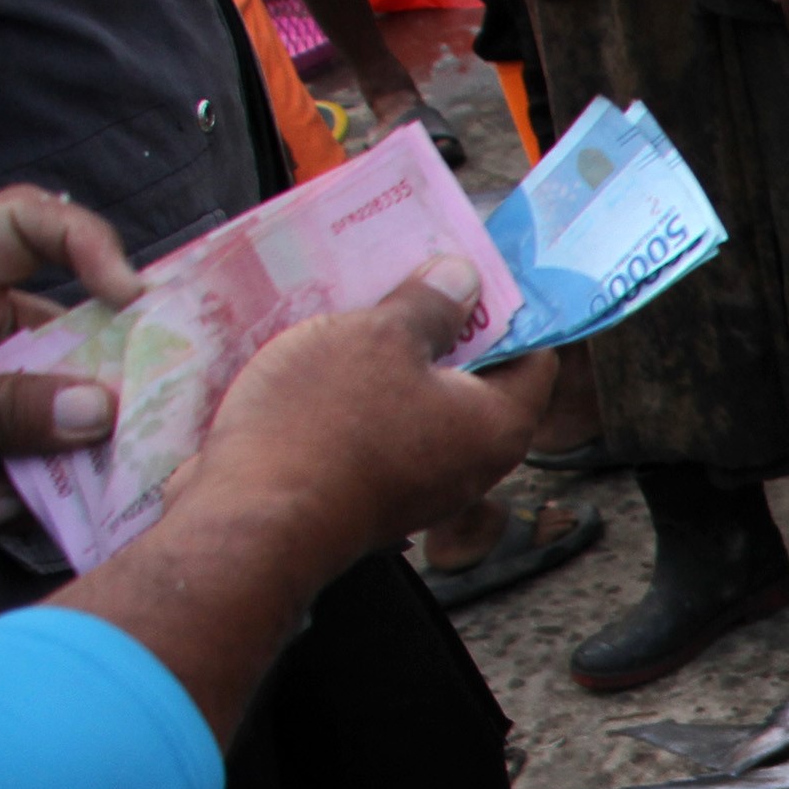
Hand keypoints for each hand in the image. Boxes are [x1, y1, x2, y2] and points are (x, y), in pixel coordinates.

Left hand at [0, 187, 141, 549]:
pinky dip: (36, 497)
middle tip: (119, 441)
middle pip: (79, 337)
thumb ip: (4, 410)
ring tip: (17, 493)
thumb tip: (101, 408)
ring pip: (75, 415)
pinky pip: (53, 466)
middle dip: (100, 392)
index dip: (85, 243)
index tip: (129, 297)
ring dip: (63, 461)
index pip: (26, 226)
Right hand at [66, 261, 552, 740]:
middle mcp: (471, 464)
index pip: (534, 356)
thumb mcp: (380, 337)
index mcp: (498, 425)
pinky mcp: (369, 493)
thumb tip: (465, 279)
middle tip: (401, 273)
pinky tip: (319, 357)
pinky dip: (358, 393)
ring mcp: (419, 483)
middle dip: (439, 324)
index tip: (466, 268)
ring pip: (417, 401)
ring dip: (389, 356)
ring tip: (352, 306)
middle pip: (471, 378)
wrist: (254, 520)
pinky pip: (377, 428)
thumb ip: (428, 305)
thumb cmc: (327, 423)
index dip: (505, 306)